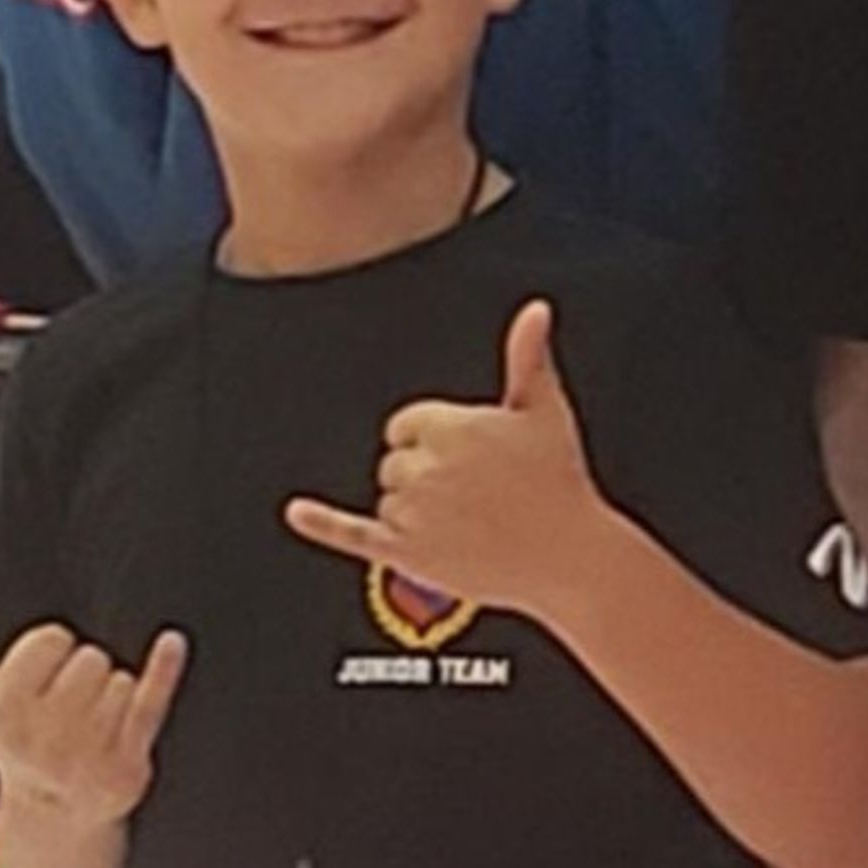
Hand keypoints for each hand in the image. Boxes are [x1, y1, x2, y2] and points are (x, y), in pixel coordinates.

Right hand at [0, 621, 186, 826]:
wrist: (52, 820)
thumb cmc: (15, 749)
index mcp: (3, 715)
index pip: (51, 640)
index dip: (48, 652)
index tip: (40, 675)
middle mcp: (44, 738)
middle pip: (89, 659)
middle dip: (80, 675)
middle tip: (63, 708)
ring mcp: (90, 754)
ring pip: (120, 680)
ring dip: (111, 695)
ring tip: (87, 726)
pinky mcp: (131, 764)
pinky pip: (154, 701)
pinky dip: (165, 670)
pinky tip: (170, 644)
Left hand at [283, 299, 610, 621]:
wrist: (570, 558)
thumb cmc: (560, 482)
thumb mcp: (546, 412)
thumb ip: (527, 356)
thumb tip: (534, 309)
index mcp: (452, 427)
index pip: (407, 425)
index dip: (436, 441)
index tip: (472, 459)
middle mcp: (426, 468)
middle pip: (395, 463)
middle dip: (428, 476)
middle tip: (478, 494)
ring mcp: (413, 513)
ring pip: (388, 500)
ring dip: (418, 512)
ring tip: (471, 523)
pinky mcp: (407, 554)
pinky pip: (353, 534)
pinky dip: (322, 525)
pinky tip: (298, 513)